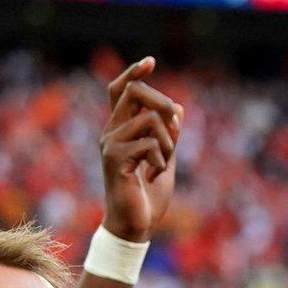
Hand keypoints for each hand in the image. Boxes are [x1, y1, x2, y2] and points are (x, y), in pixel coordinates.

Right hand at [98, 57, 182, 241]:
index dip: (134, 73)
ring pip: (150, 119)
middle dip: (164, 105)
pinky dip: (162, 159)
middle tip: (175, 129)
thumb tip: (178, 107)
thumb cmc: (148, 197)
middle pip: (136, 93)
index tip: (150, 61)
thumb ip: (170, 135)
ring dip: (168, 142)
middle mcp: (111, 132)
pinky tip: (154, 175)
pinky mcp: (114, 159)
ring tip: (162, 164)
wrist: (137, 226)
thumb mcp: (166, 160)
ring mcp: (110, 144)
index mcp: (121, 130)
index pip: (121, 91)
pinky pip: (149, 144)